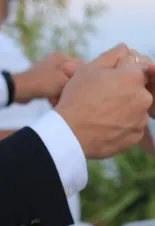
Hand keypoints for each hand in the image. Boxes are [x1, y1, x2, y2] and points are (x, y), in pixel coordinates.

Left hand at [13, 52, 82, 105]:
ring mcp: (49, 70)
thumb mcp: (65, 81)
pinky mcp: (44, 80)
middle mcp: (56, 61)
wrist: (22, 90)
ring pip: (64, 84)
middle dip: (71, 88)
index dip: (84, 77)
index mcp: (63, 57)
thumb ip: (79, 78)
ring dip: (63, 93)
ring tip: (58, 100)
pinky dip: (55, 95)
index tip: (86, 89)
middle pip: (72, 76)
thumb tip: (90, 78)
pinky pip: (55, 88)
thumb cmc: (45, 83)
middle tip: (70, 96)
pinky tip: (53, 101)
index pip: (81, 65)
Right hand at [56, 44, 152, 158]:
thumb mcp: (89, 69)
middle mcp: (143, 97)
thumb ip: (111, 55)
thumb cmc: (77, 99)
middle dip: (123, 90)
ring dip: (124, 108)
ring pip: (135, 108)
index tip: (103, 82)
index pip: (132, 67)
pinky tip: (106, 125)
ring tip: (102, 114)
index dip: (117, 72)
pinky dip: (123, 125)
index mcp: (134, 77)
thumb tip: (124, 48)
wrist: (70, 134)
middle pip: (136, 88)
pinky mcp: (136, 136)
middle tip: (101, 99)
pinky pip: (132, 126)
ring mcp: (140, 119)